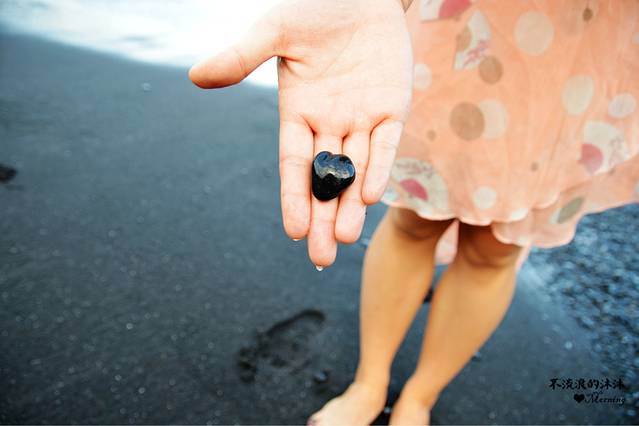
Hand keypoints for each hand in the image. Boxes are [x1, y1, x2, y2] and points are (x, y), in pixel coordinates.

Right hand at [189, 0, 412, 267]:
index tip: (293, 231)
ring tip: (346, 240)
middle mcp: (329, 124)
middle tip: (321, 258)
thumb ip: (242, 56)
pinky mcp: (392, 107)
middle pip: (325, 180)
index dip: (293, 197)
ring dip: (351, 205)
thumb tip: (196, 77)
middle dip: (323, 218)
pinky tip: (370, 196)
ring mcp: (361, 118)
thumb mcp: (274, 31)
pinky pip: (385, 143)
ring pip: (356, 171)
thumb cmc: (313, 7)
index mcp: (298, 113)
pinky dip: (379, 167)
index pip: (294, 165)